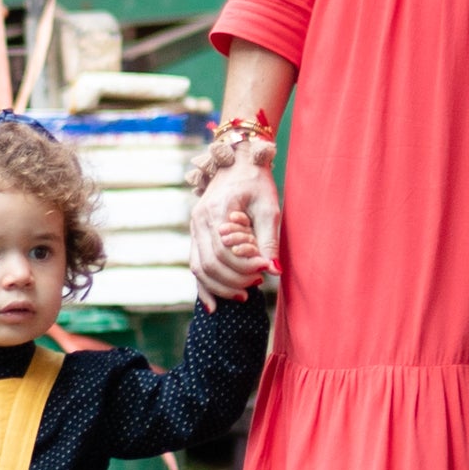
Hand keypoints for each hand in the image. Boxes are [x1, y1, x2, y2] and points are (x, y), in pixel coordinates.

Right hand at [190, 153, 279, 298]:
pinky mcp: (196, 235)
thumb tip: (274, 271)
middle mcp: (200, 220)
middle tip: (258, 284)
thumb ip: (269, 240)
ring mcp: (194, 228)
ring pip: (199, 268)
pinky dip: (204, 287)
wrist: (237, 163)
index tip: (265, 270)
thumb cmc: (257, 183)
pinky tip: (214, 306)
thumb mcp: (269, 207)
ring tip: (245, 295)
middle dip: (235, 280)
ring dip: (221, 287)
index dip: (245, 266)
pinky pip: (195, 265)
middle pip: (210, 263)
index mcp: (217, 211)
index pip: (225, 251)